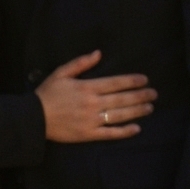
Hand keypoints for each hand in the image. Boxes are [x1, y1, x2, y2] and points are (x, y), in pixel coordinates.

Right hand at [35, 50, 155, 142]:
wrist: (35, 117)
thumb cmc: (47, 93)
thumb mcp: (60, 73)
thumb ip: (80, 63)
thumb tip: (98, 53)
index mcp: (86, 87)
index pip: (114, 83)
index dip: (131, 81)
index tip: (145, 79)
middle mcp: (93, 103)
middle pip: (122, 99)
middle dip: (140, 96)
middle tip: (154, 94)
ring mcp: (93, 120)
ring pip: (120, 115)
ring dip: (137, 111)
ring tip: (149, 108)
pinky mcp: (90, 134)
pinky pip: (112, 133)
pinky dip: (125, 131)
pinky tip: (136, 128)